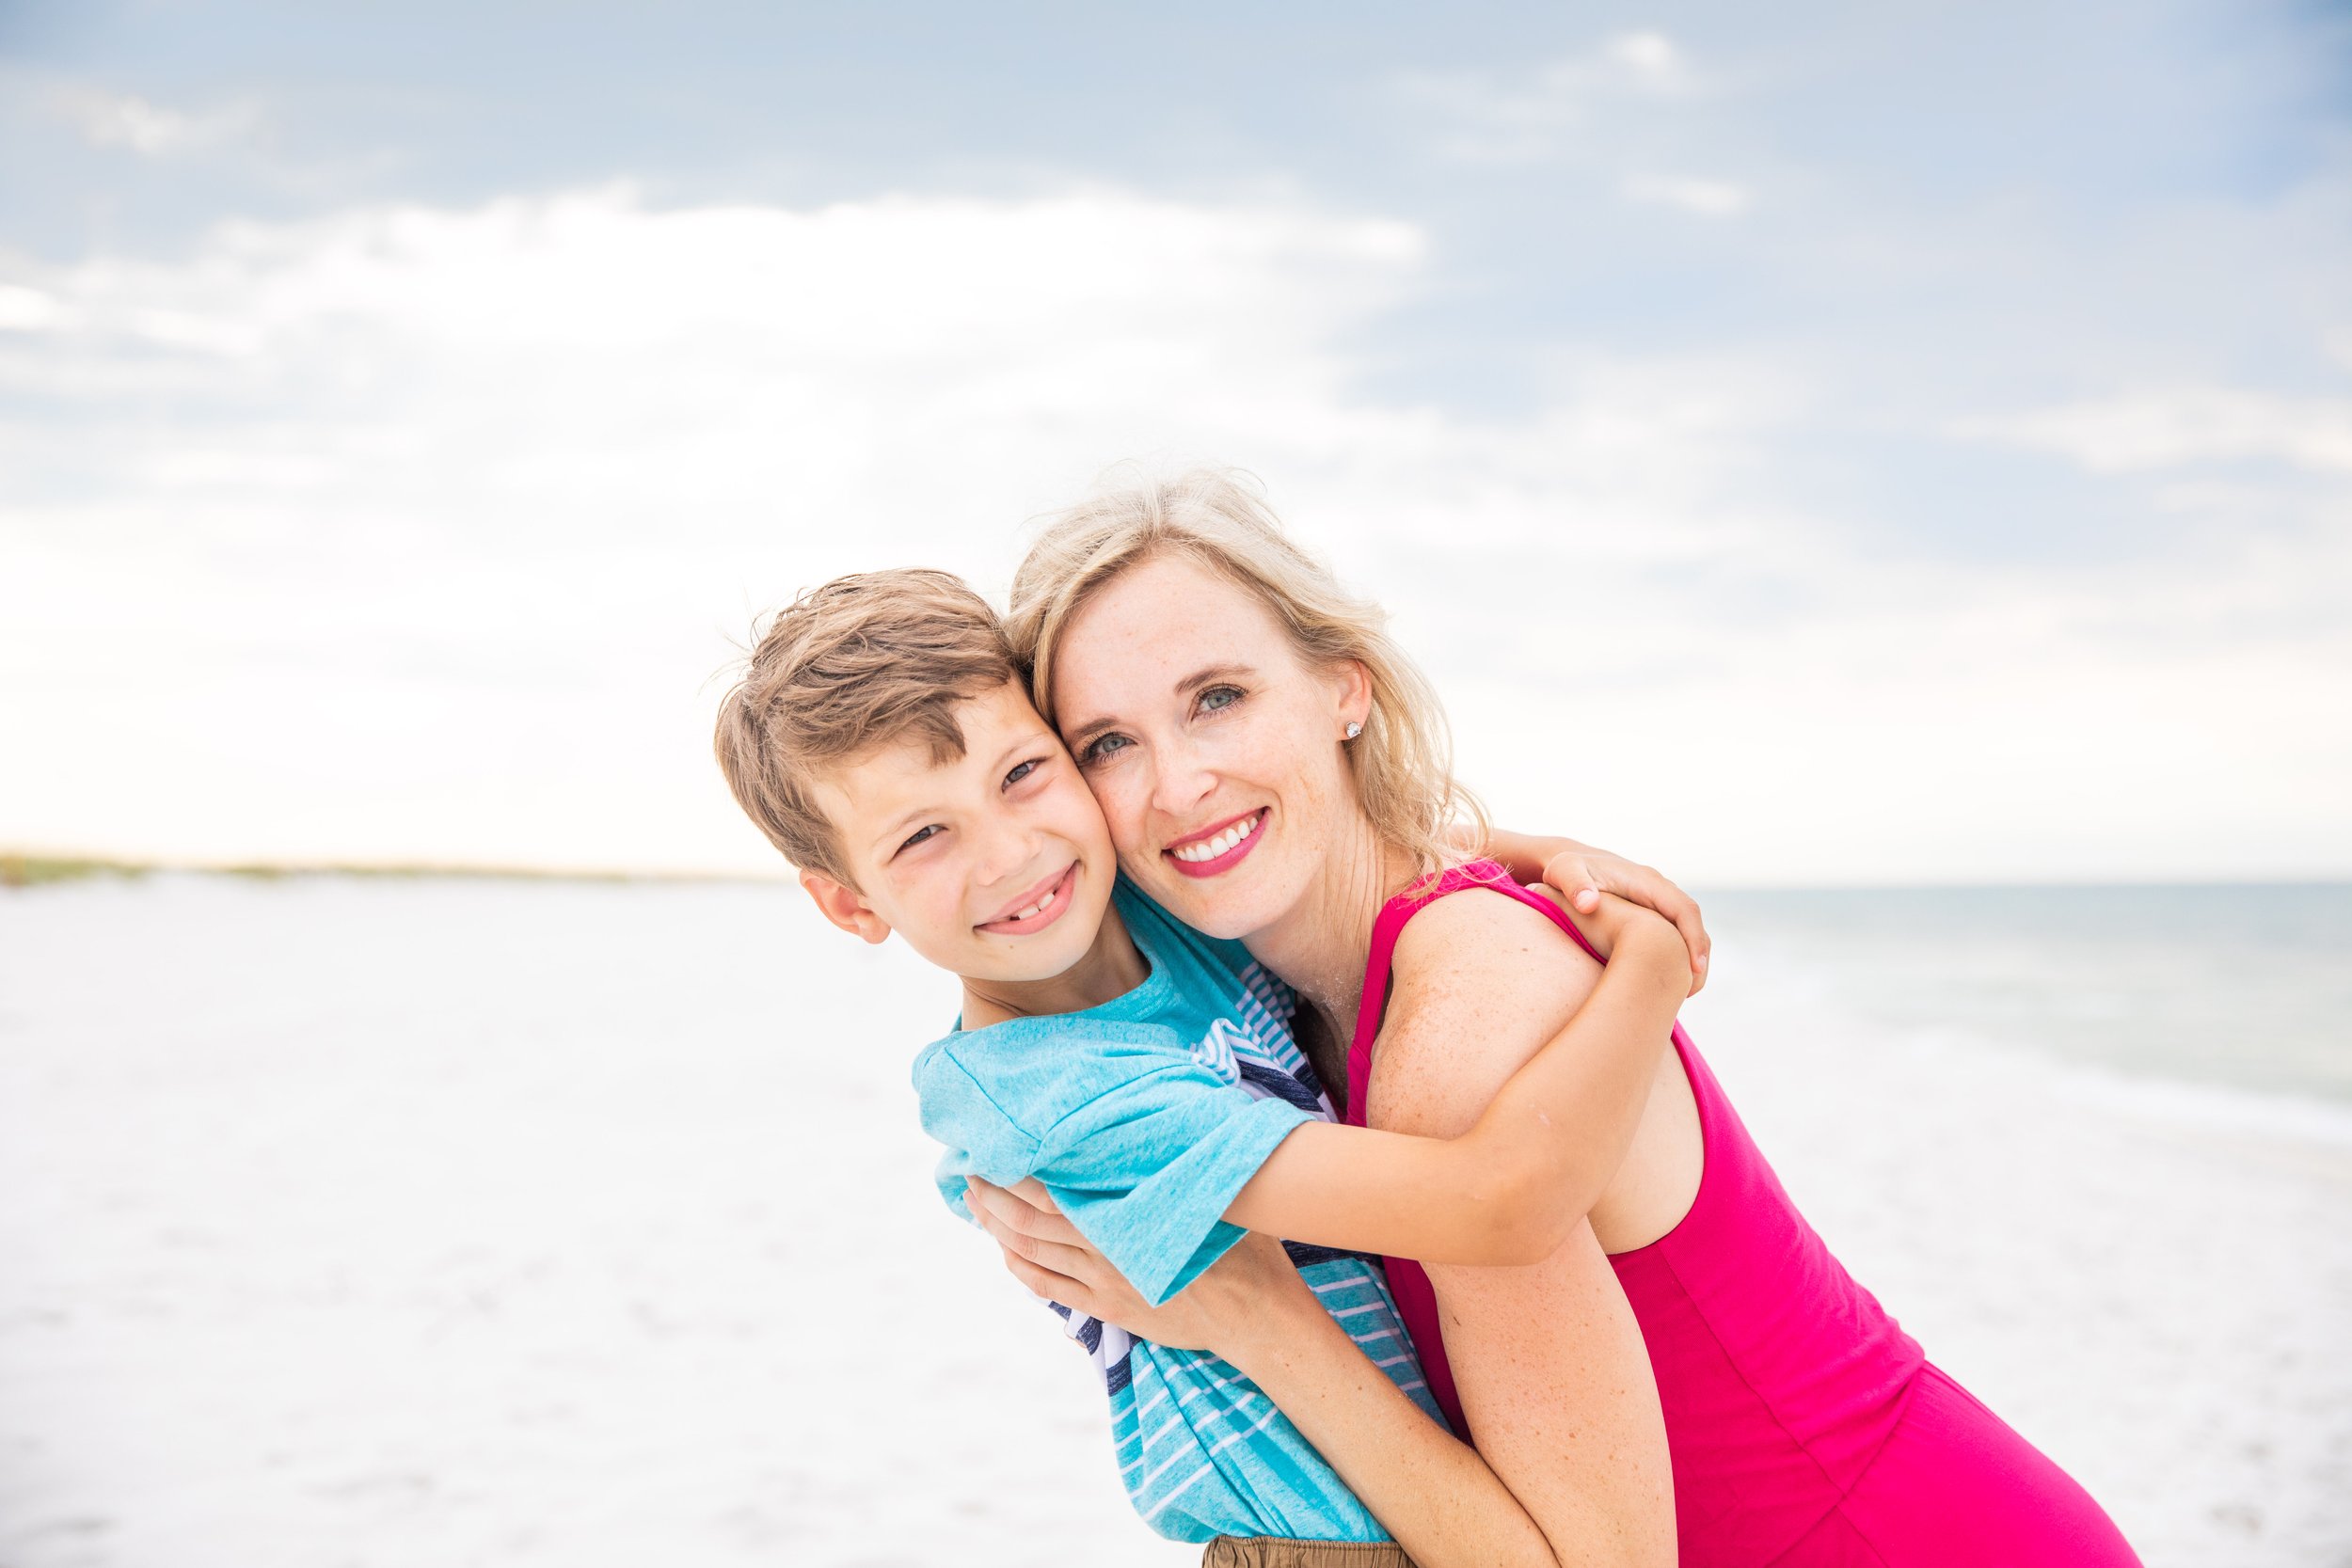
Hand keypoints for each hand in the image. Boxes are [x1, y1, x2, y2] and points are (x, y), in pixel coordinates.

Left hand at [964, 1176, 1307, 1358]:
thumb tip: (1175, 1103)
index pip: (1051, 1187)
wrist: (1256, 1315)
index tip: (994, 1143)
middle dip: (991, 1192)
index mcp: (1127, 1212)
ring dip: (995, 1226)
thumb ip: (1186, 1150)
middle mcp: (1104, 1247)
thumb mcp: (1218, 1186)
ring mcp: (1102, 1281)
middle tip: (967, 1167)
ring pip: (1030, 1250)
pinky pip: (1047, 1287)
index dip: (1014, 1168)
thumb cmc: (1244, 1243)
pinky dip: (1018, 1266)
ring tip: (974, 1201)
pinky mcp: (1107, 1308)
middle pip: (1027, 1217)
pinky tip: (1005, 1249)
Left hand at [1536, 841, 1709, 993]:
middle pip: (1692, 921)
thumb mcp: (1564, 872)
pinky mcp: (1653, 913)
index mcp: (1646, 881)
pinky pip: (1676, 934)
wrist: (1571, 865)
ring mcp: (1658, 902)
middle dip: (1698, 954)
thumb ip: (1574, 885)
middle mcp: (1659, 890)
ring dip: (1692, 959)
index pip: (1683, 908)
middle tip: (1692, 990)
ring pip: (1688, 930)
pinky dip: (1678, 957)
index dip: (1693, 938)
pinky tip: (1668, 983)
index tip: (1694, 968)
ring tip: (1684, 994)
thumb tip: (1588, 904)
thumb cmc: (1566, 871)